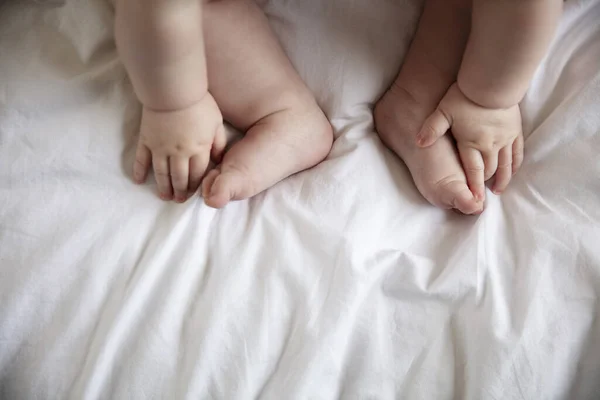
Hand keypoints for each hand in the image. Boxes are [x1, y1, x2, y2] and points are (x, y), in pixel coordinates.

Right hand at [133, 93, 226, 201]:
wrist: (173, 90)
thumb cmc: (199, 104)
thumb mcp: (217, 123)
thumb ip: (218, 142)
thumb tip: (219, 160)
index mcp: (198, 150)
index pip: (198, 174)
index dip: (196, 186)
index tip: (194, 193)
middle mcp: (179, 154)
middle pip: (180, 178)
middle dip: (180, 191)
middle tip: (179, 200)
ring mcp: (161, 148)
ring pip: (162, 173)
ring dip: (163, 187)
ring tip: (165, 197)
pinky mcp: (146, 140)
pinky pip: (141, 159)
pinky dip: (139, 171)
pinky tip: (138, 181)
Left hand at [416, 83, 523, 200]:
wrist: (493, 82)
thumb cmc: (465, 97)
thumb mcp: (443, 112)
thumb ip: (431, 129)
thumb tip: (418, 142)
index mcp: (471, 144)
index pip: (473, 172)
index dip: (474, 187)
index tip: (475, 201)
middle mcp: (490, 145)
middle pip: (489, 170)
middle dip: (485, 184)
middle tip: (483, 196)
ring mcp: (505, 139)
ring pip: (506, 165)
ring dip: (502, 179)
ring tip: (498, 190)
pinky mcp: (515, 130)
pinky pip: (518, 152)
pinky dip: (515, 164)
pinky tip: (513, 170)